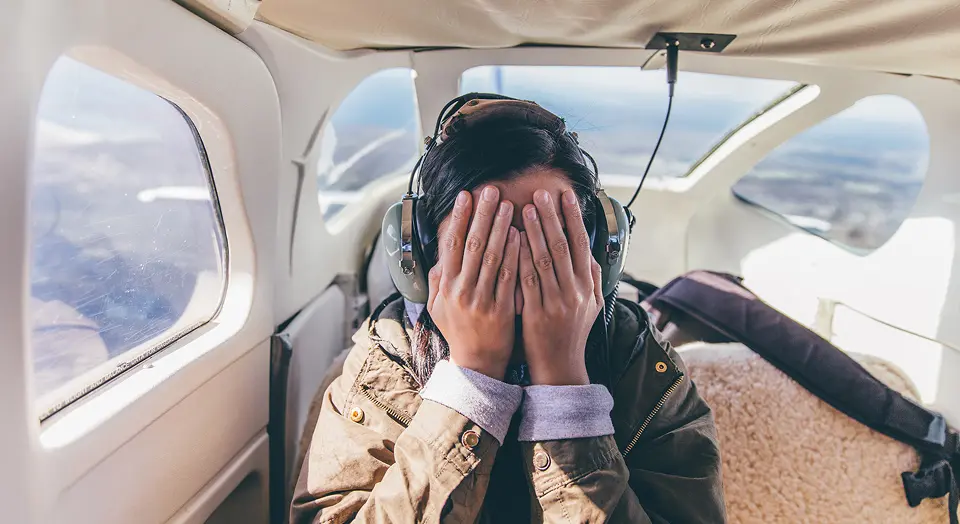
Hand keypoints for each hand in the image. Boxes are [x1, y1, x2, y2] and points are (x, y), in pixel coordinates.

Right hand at [427, 186, 520, 379]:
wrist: (477, 365)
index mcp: (446, 286)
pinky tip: (520, 235)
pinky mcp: (501, 309)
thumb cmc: (459, 332)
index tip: (466, 195)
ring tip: (509, 204)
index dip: (459, 218)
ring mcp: (481, 300)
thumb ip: (438, 281)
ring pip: (490, 257)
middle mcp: (461, 290)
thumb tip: (440, 257)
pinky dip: (513, 254)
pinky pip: (508, 277)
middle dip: (482, 215)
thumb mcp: (439, 308)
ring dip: (500, 228)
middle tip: (491, 190)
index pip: (451, 244)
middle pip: (471, 245)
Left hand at [519, 189, 602, 384]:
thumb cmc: (571, 332)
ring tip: (524, 208)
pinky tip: (511, 240)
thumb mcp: (591, 304)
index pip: (581, 244)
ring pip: (544, 260)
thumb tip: (589, 249)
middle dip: (552, 217)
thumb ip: (590, 276)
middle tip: (542, 193)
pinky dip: (519, 258)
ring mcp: (555, 302)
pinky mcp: (535, 313)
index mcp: (587, 286)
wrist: (560, 367)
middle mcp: (574, 292)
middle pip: (563, 246)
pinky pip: (526, 280)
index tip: (566, 195)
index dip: (573, 218)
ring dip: (534, 231)